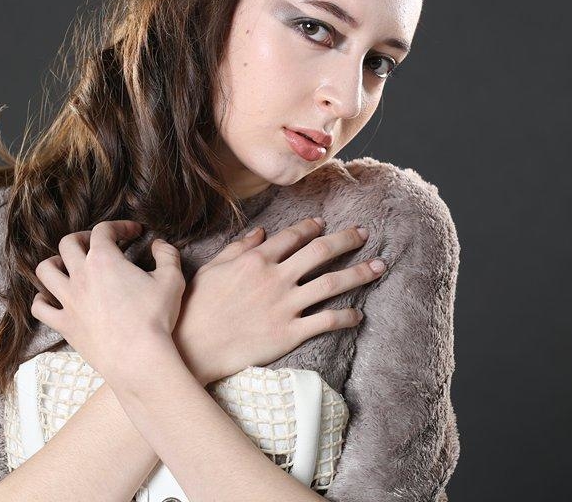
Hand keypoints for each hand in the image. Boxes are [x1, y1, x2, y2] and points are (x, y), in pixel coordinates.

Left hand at [31, 220, 186, 384]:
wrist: (138, 359)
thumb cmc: (156, 318)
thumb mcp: (172, 279)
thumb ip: (167, 254)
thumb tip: (160, 244)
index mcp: (104, 260)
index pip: (103, 230)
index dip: (119, 226)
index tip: (133, 233)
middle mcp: (80, 276)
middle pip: (67, 244)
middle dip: (82, 238)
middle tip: (97, 245)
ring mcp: (68, 300)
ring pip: (45, 271)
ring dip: (54, 263)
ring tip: (66, 266)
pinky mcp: (64, 325)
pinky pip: (40, 308)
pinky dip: (42, 300)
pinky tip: (53, 299)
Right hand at [173, 217, 384, 384]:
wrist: (192, 348)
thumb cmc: (195, 307)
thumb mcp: (212, 268)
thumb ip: (238, 247)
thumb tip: (260, 231)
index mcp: (257, 259)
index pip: (293, 236)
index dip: (312, 228)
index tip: (324, 224)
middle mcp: (276, 277)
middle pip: (321, 252)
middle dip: (347, 240)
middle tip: (365, 233)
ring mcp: (285, 305)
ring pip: (332, 283)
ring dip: (359, 273)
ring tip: (379, 267)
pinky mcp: (289, 333)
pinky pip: (325, 321)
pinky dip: (346, 317)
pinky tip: (359, 315)